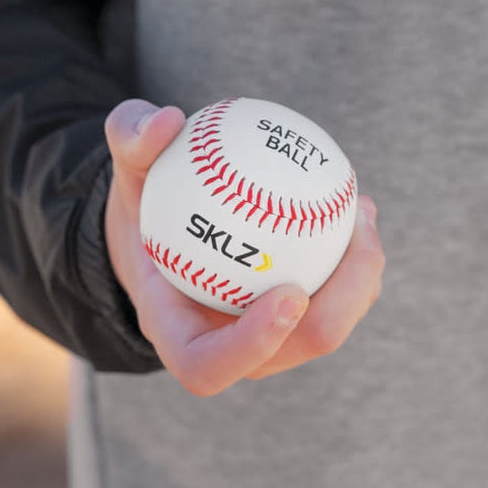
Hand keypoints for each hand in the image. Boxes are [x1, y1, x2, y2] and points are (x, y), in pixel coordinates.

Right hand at [103, 99, 386, 396]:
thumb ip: (130, 136)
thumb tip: (167, 120)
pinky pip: (337, 300)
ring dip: (359, 281)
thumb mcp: (125, 165)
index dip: (252, 346)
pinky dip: (355, 261)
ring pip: (327, 328)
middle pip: (294, 350)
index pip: (208, 367)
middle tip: (355, 238)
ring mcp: (269, 339)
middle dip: (340, 305)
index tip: (289, 294)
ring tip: (361, 212)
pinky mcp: (298, 318)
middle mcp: (228, 346)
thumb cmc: (144, 199)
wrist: (164, 227)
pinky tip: (356, 206)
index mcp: (176, 331)